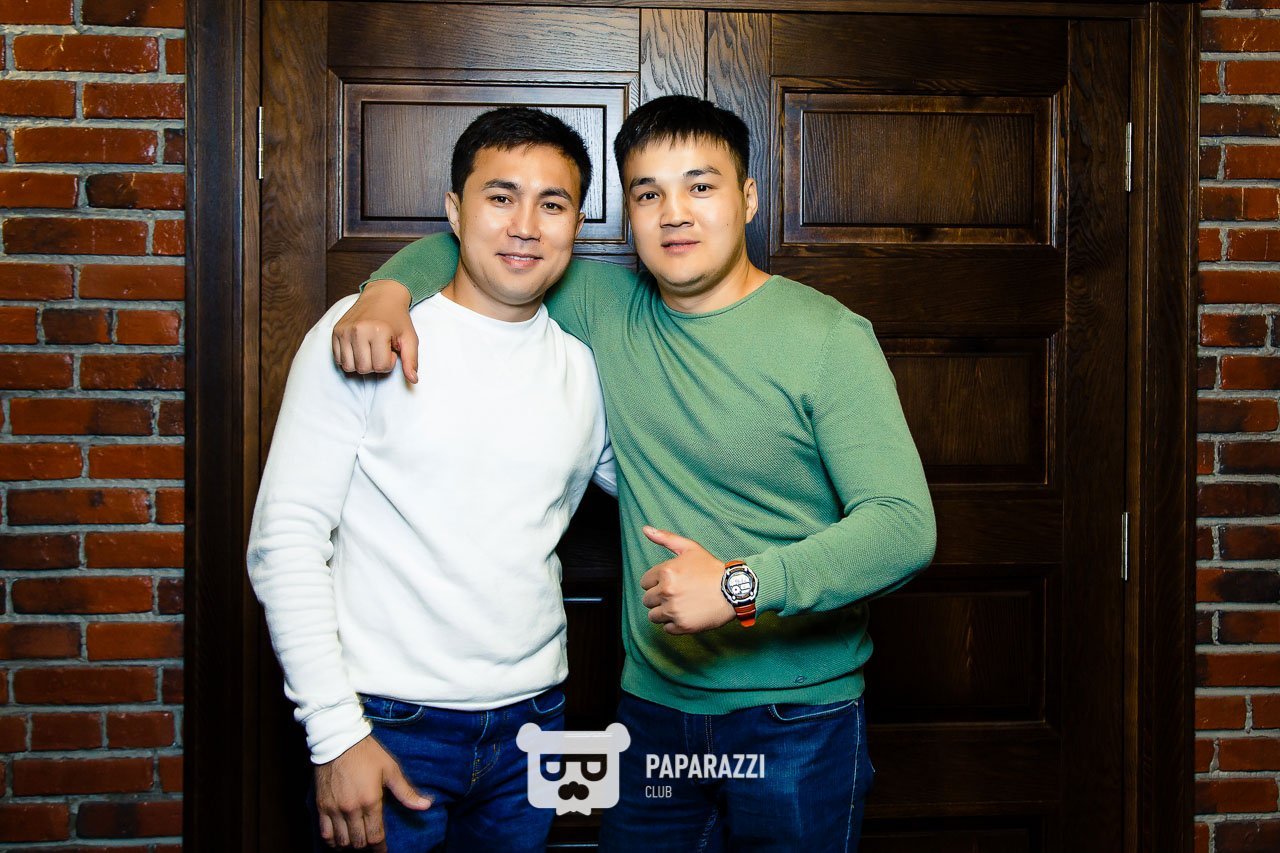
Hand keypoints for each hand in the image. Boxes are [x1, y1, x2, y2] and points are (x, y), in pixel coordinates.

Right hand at [315, 735, 432, 849]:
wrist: (338, 740)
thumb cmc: (367, 753)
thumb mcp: (391, 769)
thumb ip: (406, 792)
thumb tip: (426, 805)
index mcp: (370, 801)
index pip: (375, 836)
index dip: (380, 848)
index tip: (383, 851)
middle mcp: (351, 809)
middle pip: (359, 842)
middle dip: (367, 847)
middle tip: (371, 844)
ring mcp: (334, 809)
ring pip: (342, 842)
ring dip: (350, 846)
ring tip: (357, 842)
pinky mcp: (321, 806)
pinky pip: (325, 834)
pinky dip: (332, 842)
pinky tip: (339, 841)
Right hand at [331, 279, 419, 382]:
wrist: (382, 296)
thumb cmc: (397, 319)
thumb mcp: (410, 338)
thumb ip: (411, 360)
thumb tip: (413, 380)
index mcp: (378, 331)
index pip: (381, 367)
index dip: (389, 362)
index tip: (391, 349)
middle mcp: (358, 330)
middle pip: (363, 369)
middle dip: (374, 364)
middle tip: (380, 349)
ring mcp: (345, 330)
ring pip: (349, 367)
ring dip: (361, 363)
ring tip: (369, 349)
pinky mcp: (336, 331)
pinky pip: (338, 359)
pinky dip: (349, 358)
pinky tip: (359, 348)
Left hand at [639, 526, 734, 634]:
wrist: (734, 590)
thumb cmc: (712, 569)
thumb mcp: (690, 548)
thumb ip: (665, 538)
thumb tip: (645, 529)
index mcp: (665, 572)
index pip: (644, 583)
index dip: (657, 582)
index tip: (671, 582)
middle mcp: (666, 592)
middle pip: (647, 600)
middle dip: (659, 598)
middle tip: (677, 594)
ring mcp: (673, 610)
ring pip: (653, 616)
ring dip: (664, 612)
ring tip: (681, 605)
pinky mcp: (682, 626)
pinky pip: (666, 629)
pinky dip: (675, 624)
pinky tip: (687, 615)